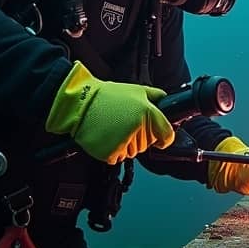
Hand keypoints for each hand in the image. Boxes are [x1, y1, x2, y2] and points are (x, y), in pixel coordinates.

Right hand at [45, 61, 174, 164]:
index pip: (167, 136)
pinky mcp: (110, 153)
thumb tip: (168, 102)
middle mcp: (138, 128)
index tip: (160, 137)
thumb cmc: (107, 96)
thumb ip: (156, 97)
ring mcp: (124, 142)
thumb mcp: (137, 89)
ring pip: (133, 152)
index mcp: (147, 112)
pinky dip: (113, 150)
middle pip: (148, 145)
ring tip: (113, 127)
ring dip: (126, 143)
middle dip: (139, 136)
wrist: (80, 102)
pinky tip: (106, 135)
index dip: (164, 137)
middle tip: (124, 122)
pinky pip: (118, 157)